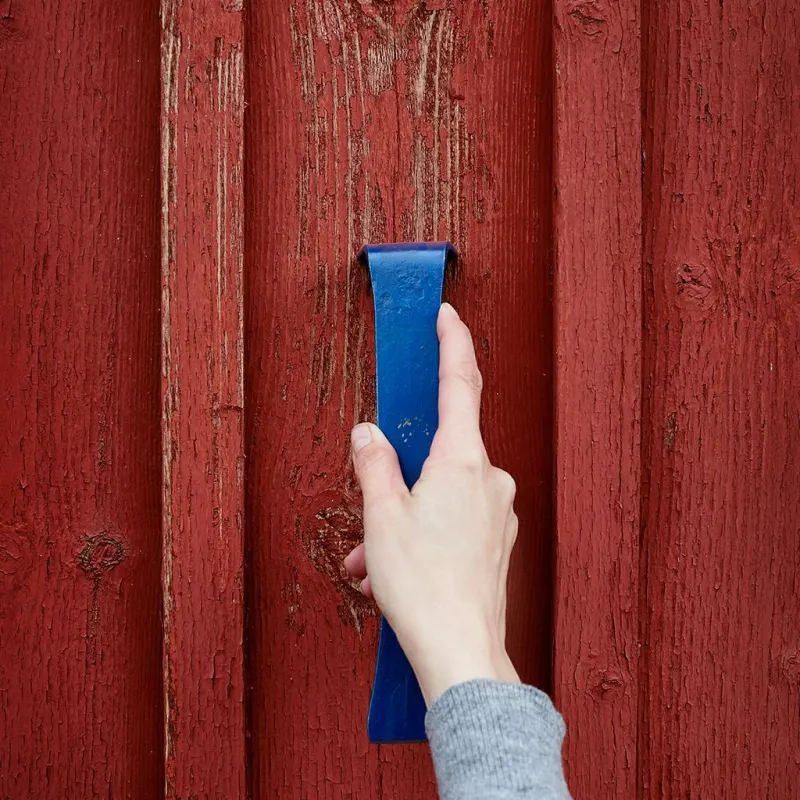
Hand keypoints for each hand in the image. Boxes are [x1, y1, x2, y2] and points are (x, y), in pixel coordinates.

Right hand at [343, 303, 519, 704]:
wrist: (461, 653)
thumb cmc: (423, 586)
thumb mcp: (380, 517)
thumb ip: (374, 465)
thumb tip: (368, 435)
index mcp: (464, 461)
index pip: (460, 383)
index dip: (452, 342)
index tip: (446, 314)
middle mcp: (489, 479)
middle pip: (436, 452)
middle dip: (395, 479)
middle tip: (365, 518)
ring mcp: (497, 511)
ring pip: (438, 493)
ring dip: (400, 517)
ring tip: (371, 561)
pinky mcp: (496, 539)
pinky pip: (453, 519)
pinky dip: (420, 535)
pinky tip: (393, 572)